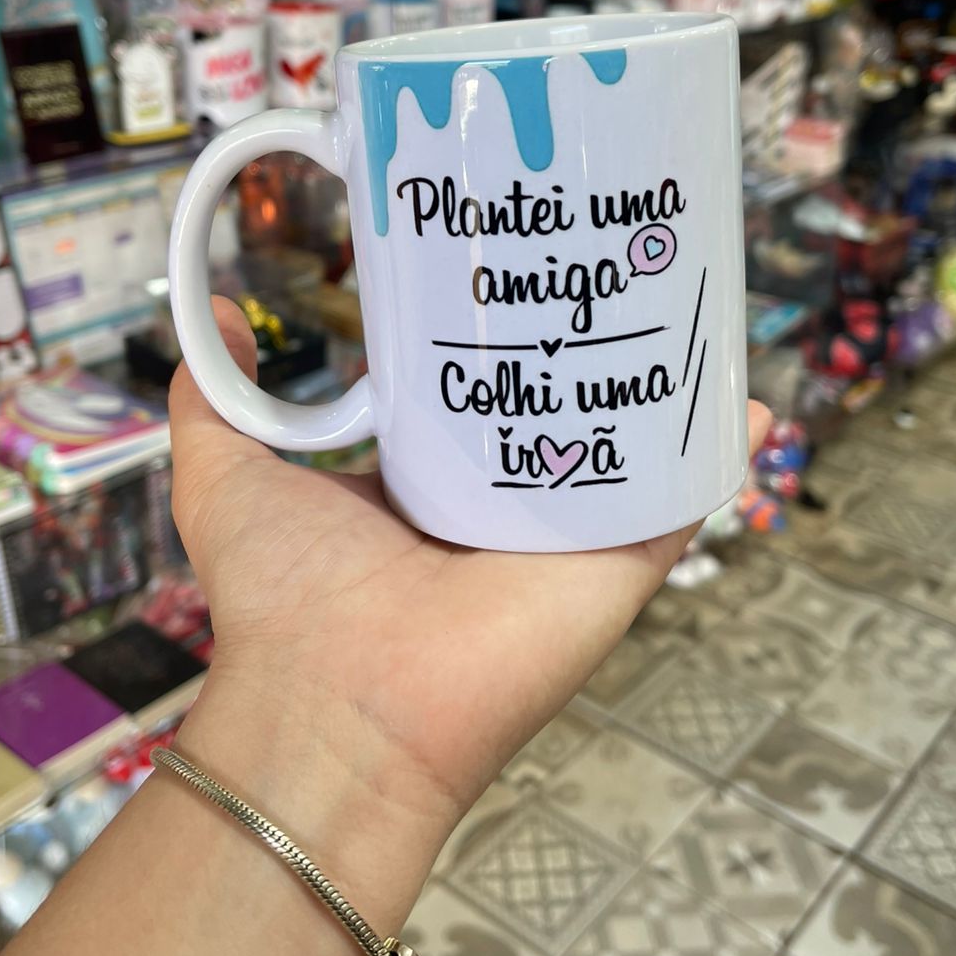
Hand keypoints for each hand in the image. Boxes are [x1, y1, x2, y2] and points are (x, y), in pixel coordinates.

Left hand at [170, 298, 770, 860]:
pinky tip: (741, 391)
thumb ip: (213, 396)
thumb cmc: (281, 599)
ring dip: (667, 377)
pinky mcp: (615, 564)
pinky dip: (718, 450)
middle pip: (563, 401)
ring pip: (632, 440)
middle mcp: (502, 498)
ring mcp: (564, 531)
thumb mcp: (228, 475)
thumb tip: (215, 310)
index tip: (518, 248)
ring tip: (691, 293)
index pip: (479, 384)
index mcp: (428, 477)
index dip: (498, 320)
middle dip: (591, 333)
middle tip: (616, 245)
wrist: (336, 710)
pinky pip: (680, 498)